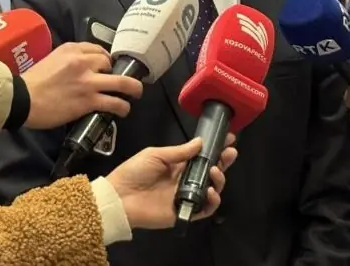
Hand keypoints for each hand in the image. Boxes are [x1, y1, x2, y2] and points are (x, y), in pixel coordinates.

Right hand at [22, 42, 143, 128]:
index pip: (97, 50)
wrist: (22, 99)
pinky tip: (124, 109)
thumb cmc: (32, 81)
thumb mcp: (51, 59)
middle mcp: (83, 62)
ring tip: (135, 94)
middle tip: (120, 81)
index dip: (105, 59)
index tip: (107, 67)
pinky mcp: (89, 100)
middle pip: (110, 63)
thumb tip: (82, 68)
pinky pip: (114, 102)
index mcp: (72, 49)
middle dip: (117, 72)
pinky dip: (122, 106)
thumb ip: (68, 60)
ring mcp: (88, 81)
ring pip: (122, 82)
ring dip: (132, 89)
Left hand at [106, 135, 237, 229]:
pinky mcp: (185, 211)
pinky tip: (210, 191)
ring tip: (214, 171)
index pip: (201, 156)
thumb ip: (179, 151)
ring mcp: (186, 196)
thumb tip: (200, 142)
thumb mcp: (156, 154)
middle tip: (230, 153)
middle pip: (210, 171)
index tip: (228, 138)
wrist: (119, 197)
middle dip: (223, 161)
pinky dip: (212, 201)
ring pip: (212, 188)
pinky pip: (205, 209)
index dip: (215, 148)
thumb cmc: (134, 172)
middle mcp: (184, 180)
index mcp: (177, 165)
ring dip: (219, 179)